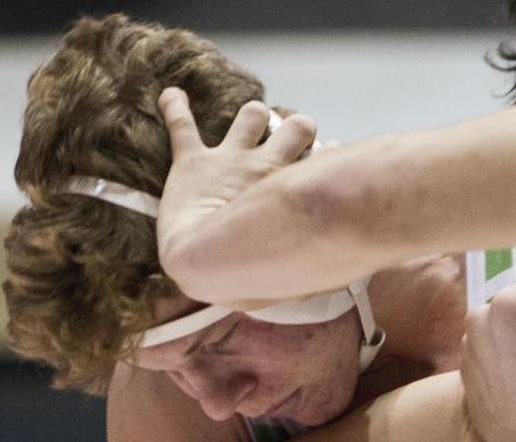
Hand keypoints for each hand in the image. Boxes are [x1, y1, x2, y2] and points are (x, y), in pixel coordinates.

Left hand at [155, 88, 315, 285]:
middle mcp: (269, 165)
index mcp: (295, 189)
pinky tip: (171, 95)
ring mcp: (231, 159)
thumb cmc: (258, 272)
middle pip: (296, 127)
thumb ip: (324, 262)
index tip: (326, 163)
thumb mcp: (307, 266)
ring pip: (251, 115)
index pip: (323, 162)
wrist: (211, 262)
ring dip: (253, 114)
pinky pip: (183, 123)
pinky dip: (175, 107)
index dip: (327, 160)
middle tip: (290, 138)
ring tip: (252, 116)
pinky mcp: (194, 161)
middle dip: (296, 128)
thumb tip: (343, 269)